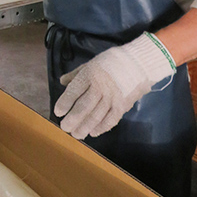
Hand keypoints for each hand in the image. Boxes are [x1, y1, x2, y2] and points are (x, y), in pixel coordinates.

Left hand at [53, 33, 175, 139]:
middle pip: (83, 106)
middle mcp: (100, 87)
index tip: (58, 112)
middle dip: (73, 119)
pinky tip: (93, 132)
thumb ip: (76, 74)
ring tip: (76, 134)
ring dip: (85, 127)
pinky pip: (111, 119)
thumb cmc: (111, 62)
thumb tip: (62, 81)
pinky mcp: (123, 105)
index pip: (74, 91)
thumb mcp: (91, 63)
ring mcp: (112, 97)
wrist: (138, 63)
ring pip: (96, 116)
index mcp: (90, 74)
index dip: (65, 103)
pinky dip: (101, 127)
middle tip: (64, 128)